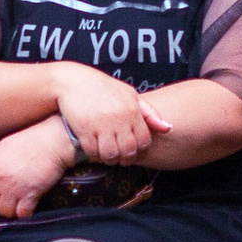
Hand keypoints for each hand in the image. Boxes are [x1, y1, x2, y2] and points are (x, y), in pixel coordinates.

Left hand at [0, 120, 81, 218]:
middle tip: (2, 201)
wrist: (53, 141)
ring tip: (15, 203)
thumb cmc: (29, 141)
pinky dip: (23, 213)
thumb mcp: (1, 145)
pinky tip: (27, 206)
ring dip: (9, 211)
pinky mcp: (30, 194)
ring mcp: (14, 188)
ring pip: (4, 212)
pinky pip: (21, 213)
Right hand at [51, 64, 172, 163]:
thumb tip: (168, 129)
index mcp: (132, 110)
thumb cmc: (104, 88)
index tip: (134, 152)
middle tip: (121, 159)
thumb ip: (149, 113)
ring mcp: (101, 125)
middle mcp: (119, 118)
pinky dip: (95, 155)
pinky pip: (93, 152)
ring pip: (111, 155)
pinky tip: (95, 151)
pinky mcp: (84, 130)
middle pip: (129, 151)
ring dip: (110, 160)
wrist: (73, 81)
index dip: (141, 151)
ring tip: (108, 156)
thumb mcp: (130, 94)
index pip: (144, 140)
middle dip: (126, 159)